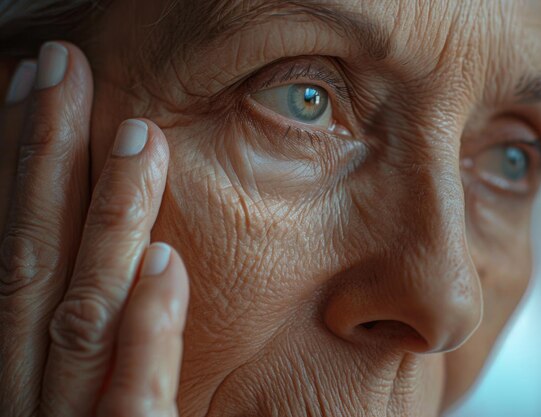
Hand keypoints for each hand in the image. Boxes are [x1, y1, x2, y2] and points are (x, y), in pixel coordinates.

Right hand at [0, 42, 188, 415]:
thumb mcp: (67, 384)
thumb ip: (80, 325)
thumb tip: (115, 243)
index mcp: (14, 362)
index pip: (14, 247)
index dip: (21, 165)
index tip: (40, 86)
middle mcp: (24, 389)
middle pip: (34, 260)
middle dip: (47, 163)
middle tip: (68, 71)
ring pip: (82, 314)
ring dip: (109, 222)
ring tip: (138, 139)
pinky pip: (131, 401)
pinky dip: (146, 333)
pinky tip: (167, 264)